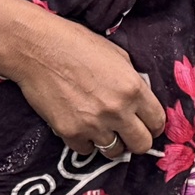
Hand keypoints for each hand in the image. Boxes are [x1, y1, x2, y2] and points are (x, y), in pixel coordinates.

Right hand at [0, 10, 166, 155]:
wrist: (36, 48)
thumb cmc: (75, 43)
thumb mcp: (116, 54)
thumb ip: (132, 79)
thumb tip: (141, 97)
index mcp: (133, 87)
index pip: (157, 121)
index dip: (153, 124)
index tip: (147, 125)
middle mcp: (118, 110)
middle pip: (141, 145)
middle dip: (136, 140)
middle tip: (126, 132)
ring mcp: (93, 125)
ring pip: (114, 152)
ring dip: (110, 142)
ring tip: (100, 128)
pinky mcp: (70, 133)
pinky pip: (86, 150)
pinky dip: (85, 142)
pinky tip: (79, 125)